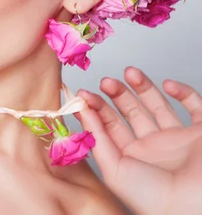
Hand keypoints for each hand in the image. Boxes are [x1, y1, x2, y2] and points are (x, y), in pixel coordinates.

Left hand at [75, 67, 201, 214]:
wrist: (191, 205)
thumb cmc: (152, 197)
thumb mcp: (113, 168)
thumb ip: (97, 139)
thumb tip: (82, 111)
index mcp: (131, 157)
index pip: (110, 126)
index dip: (97, 109)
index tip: (84, 94)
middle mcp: (153, 147)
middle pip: (132, 112)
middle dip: (117, 94)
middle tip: (106, 81)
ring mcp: (176, 139)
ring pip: (158, 105)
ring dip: (143, 86)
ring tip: (129, 72)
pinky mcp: (200, 133)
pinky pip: (195, 106)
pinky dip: (183, 92)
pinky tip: (167, 85)